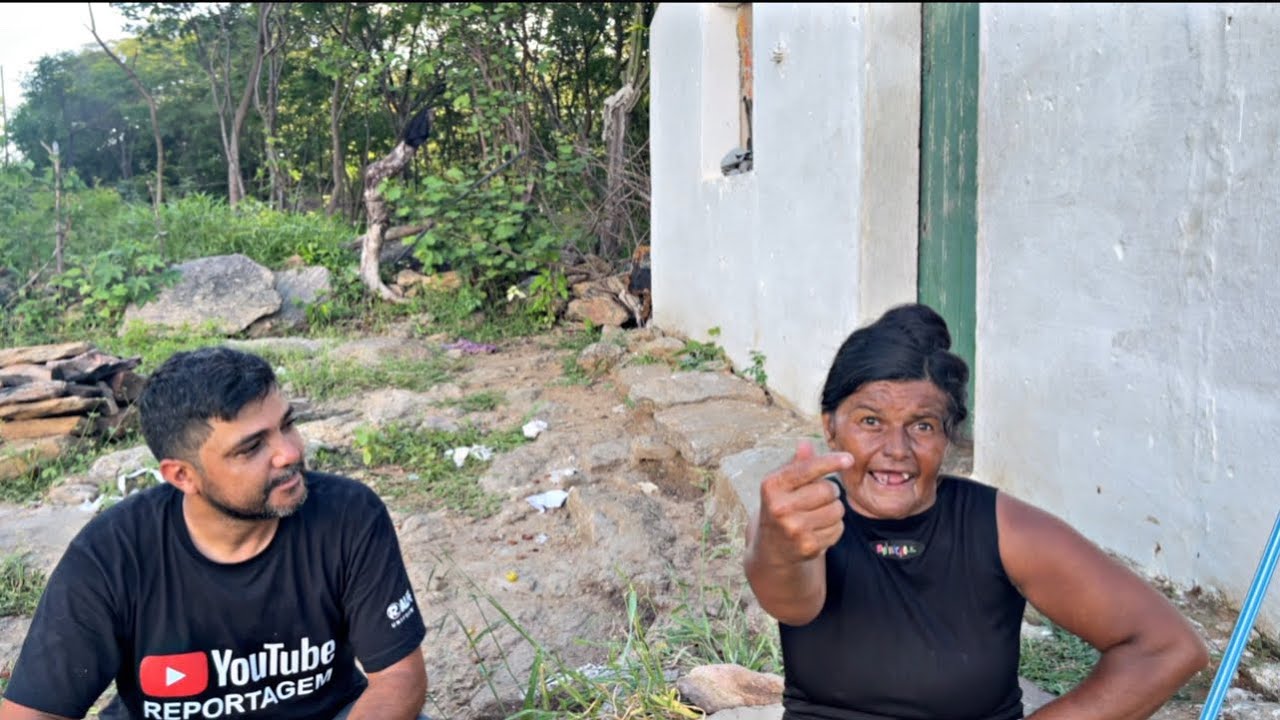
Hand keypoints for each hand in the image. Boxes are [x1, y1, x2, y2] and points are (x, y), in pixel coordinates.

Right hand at [755, 441, 851, 563]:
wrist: (771, 547)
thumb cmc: (781, 506)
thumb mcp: (782, 483)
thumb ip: (797, 464)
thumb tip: (806, 443)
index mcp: (772, 485)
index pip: (807, 468)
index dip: (831, 462)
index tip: (849, 459)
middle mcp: (780, 507)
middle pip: (828, 489)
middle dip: (830, 490)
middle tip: (819, 496)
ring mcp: (794, 529)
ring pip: (837, 509)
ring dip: (834, 509)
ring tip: (818, 513)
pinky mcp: (808, 546)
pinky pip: (838, 528)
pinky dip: (834, 527)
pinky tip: (818, 528)